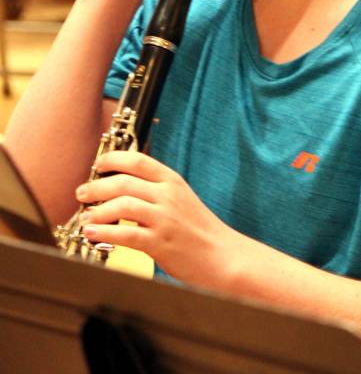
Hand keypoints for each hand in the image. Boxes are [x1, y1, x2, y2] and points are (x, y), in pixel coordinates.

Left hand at [76, 151, 234, 285]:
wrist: (223, 256)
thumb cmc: (199, 229)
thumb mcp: (181, 198)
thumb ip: (156, 189)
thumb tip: (122, 185)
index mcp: (172, 181)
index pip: (138, 160)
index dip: (113, 159)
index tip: (98, 164)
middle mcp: (168, 195)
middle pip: (124, 182)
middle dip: (96, 186)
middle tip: (82, 192)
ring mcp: (165, 219)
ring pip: (122, 205)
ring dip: (97, 210)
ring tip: (86, 217)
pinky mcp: (161, 243)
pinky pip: (126, 234)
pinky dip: (104, 232)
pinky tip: (92, 233)